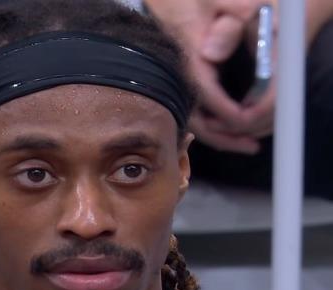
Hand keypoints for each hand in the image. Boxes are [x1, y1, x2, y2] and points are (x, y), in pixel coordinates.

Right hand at [146, 0, 276, 152]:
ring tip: (245, 145)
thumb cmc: (195, 1)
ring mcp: (176, 86)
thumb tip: (216, 51)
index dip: (228, 111)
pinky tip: (228, 132)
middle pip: (197, 120)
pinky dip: (212, 128)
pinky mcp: (177, 90)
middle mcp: (179, 78)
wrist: (167, 4)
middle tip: (251, 146)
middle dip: (225, 137)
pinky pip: (192, 116)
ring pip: (194, 123)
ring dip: (220, 137)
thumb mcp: (220, 0)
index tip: (249, 121)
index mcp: (189, 58)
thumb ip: (232, 19)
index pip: (206, 93)